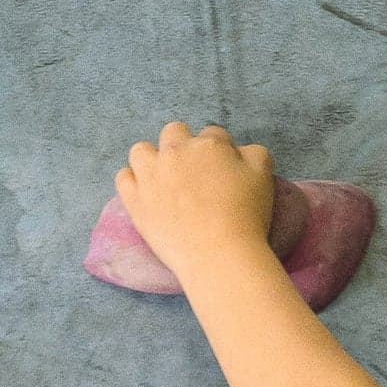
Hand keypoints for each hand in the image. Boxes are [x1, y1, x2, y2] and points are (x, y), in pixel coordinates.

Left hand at [115, 121, 278, 280]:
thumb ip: (254, 154)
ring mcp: (151, 174)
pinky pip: (122, 177)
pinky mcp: (135, 199)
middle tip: (193, 174)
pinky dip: (132, 181)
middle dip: (183, 146)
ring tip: (163, 180)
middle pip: (174, 132)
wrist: (219, 254)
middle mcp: (176, 152)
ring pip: (141, 150)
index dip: (219, 152)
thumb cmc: (246, 217)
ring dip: (152, 159)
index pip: (213, 135)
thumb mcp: (264, 176)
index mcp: (209, 144)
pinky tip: (145, 193)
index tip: (221, 172)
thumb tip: (240, 151)